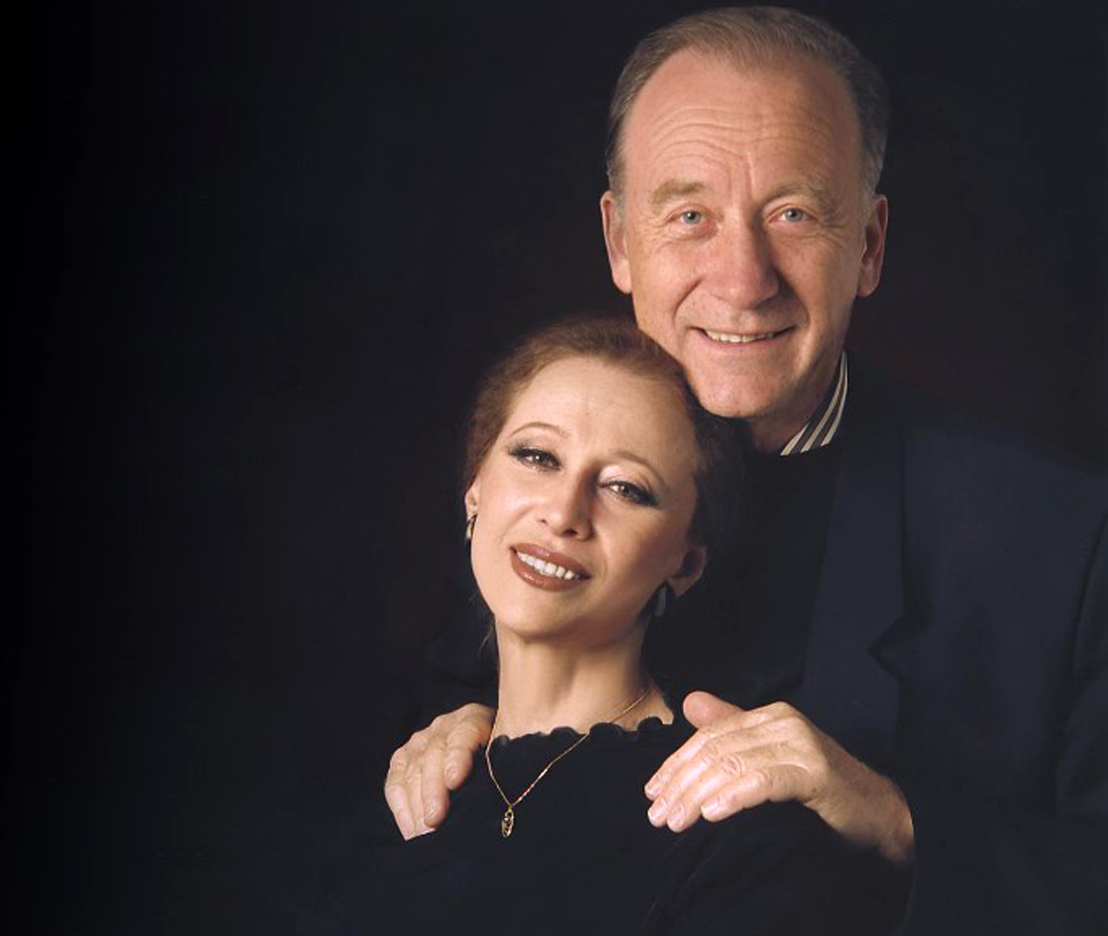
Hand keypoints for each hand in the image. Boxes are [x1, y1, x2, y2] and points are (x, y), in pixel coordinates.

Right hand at [384, 703, 493, 839]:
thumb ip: (503, 770)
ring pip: (412, 769)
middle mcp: (445, 725)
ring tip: (424, 834)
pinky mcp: (403, 758)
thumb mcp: (508, 761)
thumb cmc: (501, 765)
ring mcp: (421, 741)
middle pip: (434, 754)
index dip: (458, 756)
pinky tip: (410, 831)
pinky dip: (401, 808)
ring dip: (416, 804)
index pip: (465, 733)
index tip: (455, 781)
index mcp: (475, 719)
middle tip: (435, 821)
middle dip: (433, 790)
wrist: (485, 757)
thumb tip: (504, 800)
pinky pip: (395, 782)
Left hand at [645, 691, 913, 863]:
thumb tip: (690, 703)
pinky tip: (713, 814)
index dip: (676, 764)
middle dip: (681, 783)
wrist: (882, 815)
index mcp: (769, 716)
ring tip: (676, 821)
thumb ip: (732, 731)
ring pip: (733, 765)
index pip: (709, 736)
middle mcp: (783, 721)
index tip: (652, 792)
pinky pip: (763, 781)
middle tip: (657, 815)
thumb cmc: (824, 792)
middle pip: (716, 750)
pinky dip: (733, 796)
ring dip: (697, 796)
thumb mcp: (772, 760)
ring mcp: (800, 744)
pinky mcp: (815, 772)